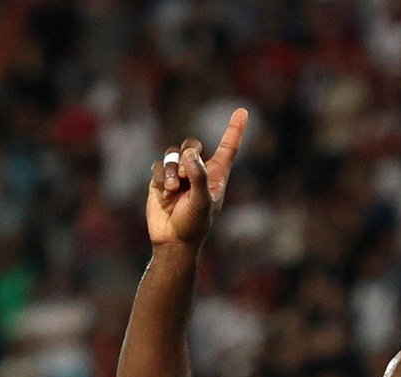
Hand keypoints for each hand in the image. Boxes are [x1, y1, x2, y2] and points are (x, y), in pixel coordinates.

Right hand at [144, 108, 246, 250]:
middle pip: (192, 144)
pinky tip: (164, 192)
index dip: (234, 129)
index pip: (227, 147)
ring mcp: (178, 174)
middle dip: (187, 156)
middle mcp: (198, 171)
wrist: (172, 241)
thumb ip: (199, 176)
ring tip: (172, 189)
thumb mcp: (202, 201)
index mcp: (216, 175)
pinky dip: (161, 176)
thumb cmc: (194, 225)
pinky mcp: (161, 179)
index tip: (242, 111)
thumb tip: (190, 154)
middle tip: (184, 177)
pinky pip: (159, 165)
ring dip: (172, 169)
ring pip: (173, 154)